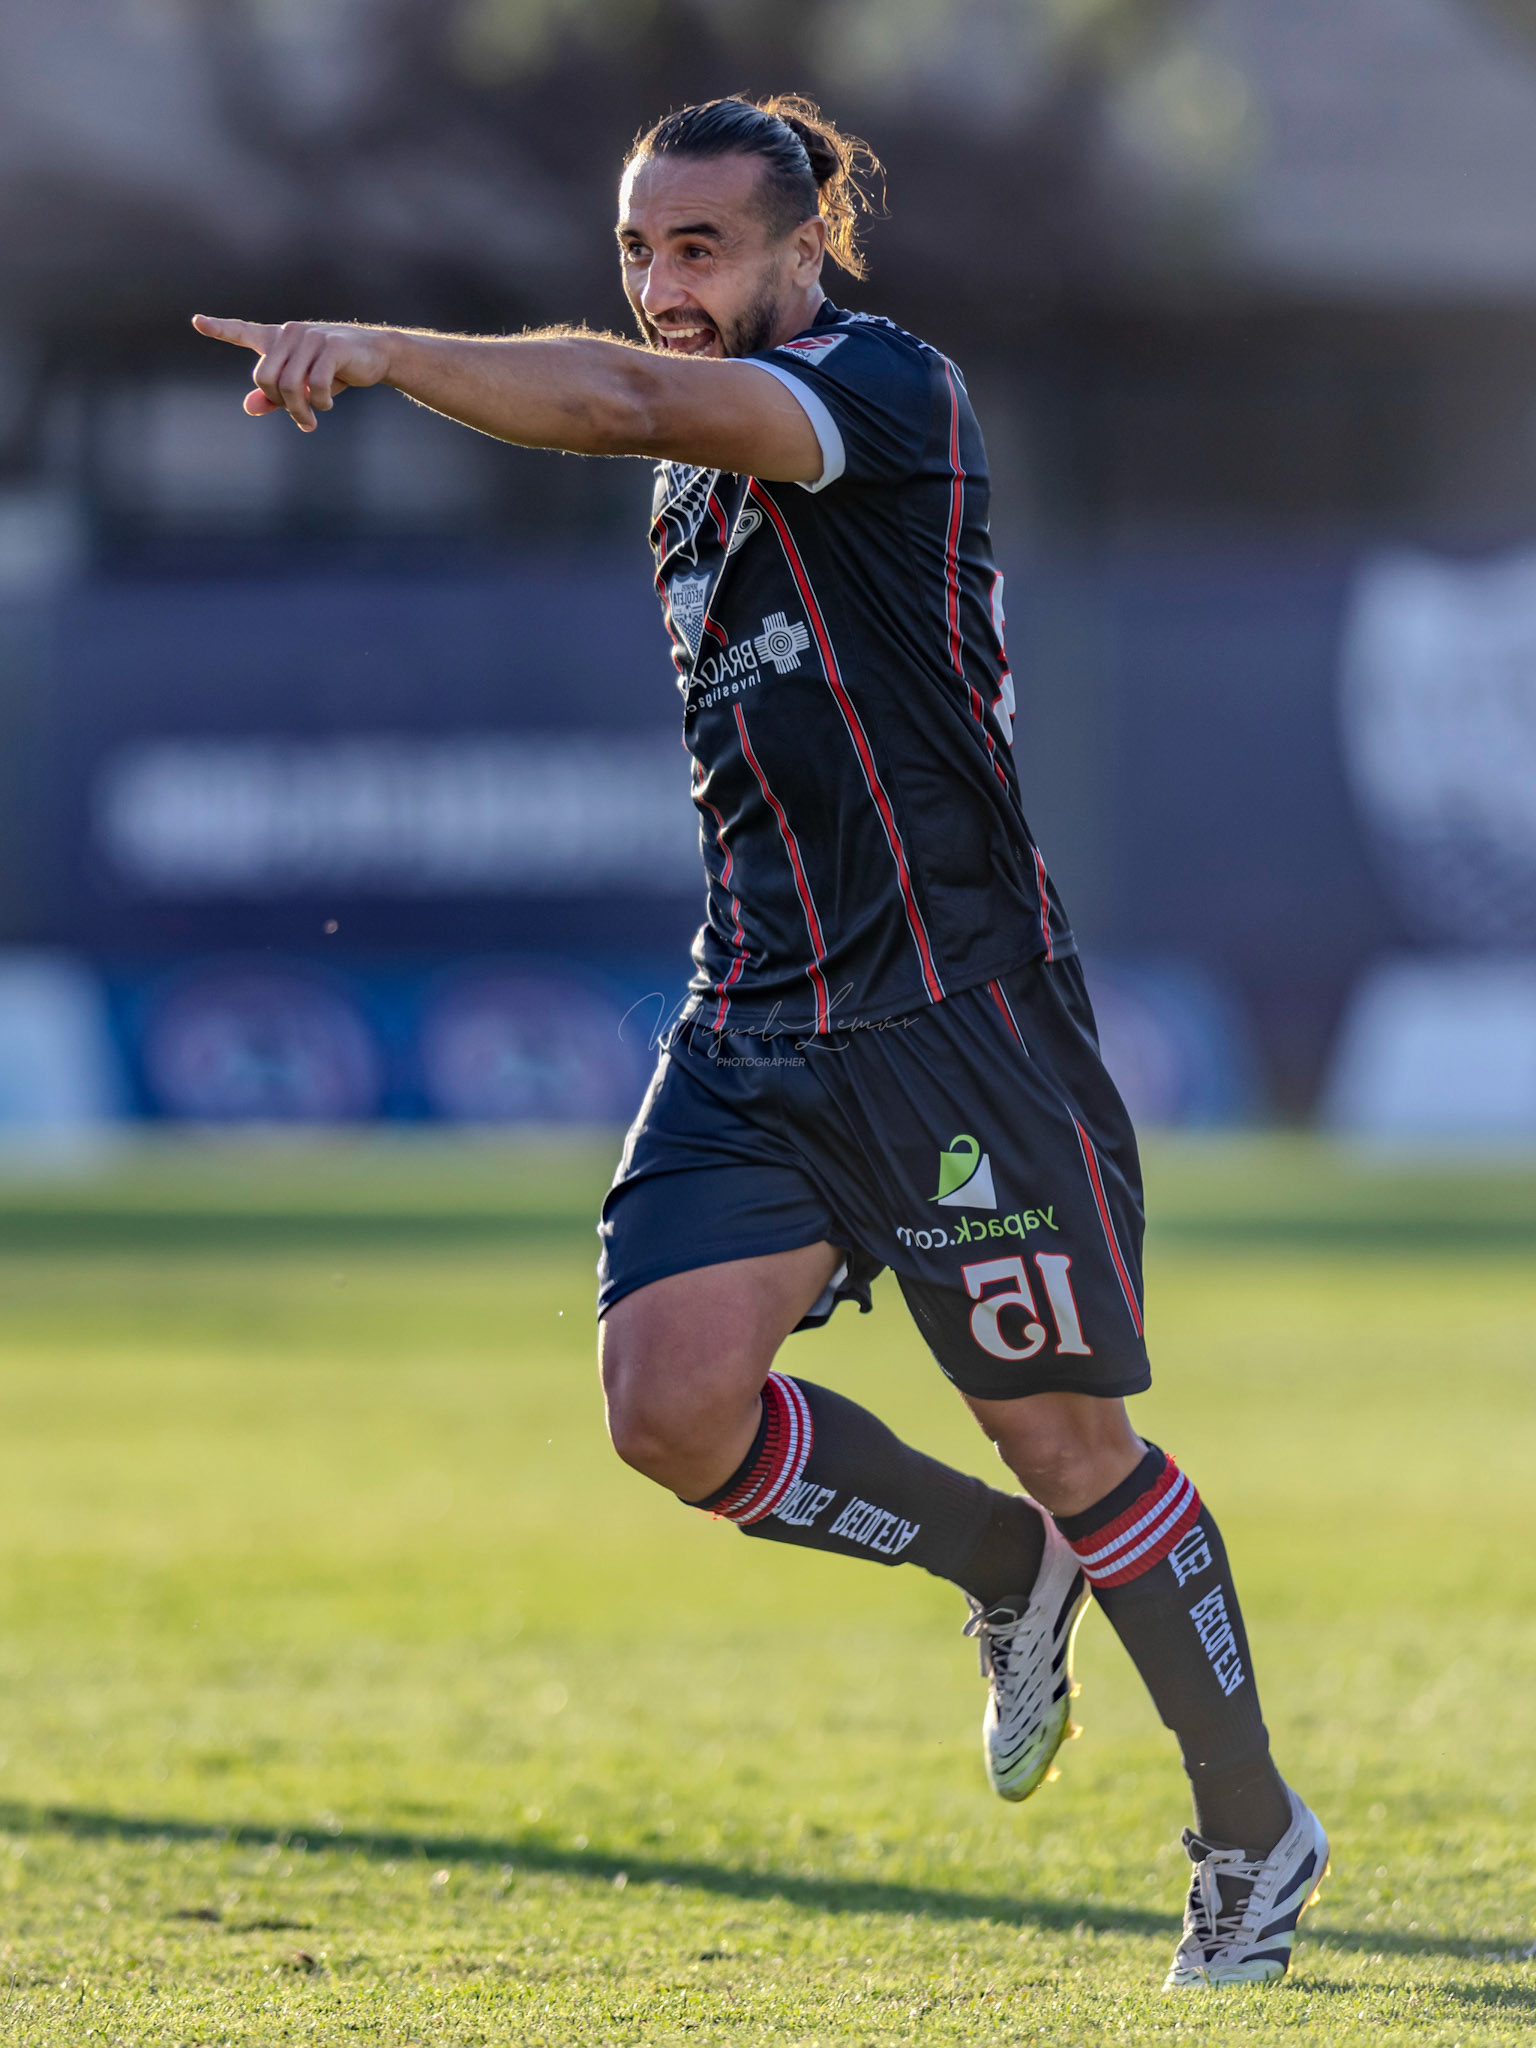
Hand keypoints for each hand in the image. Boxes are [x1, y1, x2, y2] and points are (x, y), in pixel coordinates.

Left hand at [191, 316, 393, 430]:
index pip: (243, 331)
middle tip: (301, 419)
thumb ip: (275, 396)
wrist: (375, 355)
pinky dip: (320, 402)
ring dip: (300, 411)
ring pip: (289, 385)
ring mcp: (310, 337)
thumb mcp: (304, 385)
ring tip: (311, 420)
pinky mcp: (331, 346)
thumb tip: (248, 407)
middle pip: (265, 378)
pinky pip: (315, 384)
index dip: (219, 328)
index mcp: (279, 339)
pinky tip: (327, 403)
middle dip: (280, 405)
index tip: (197, 322)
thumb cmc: (336, 370)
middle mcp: (290, 333)